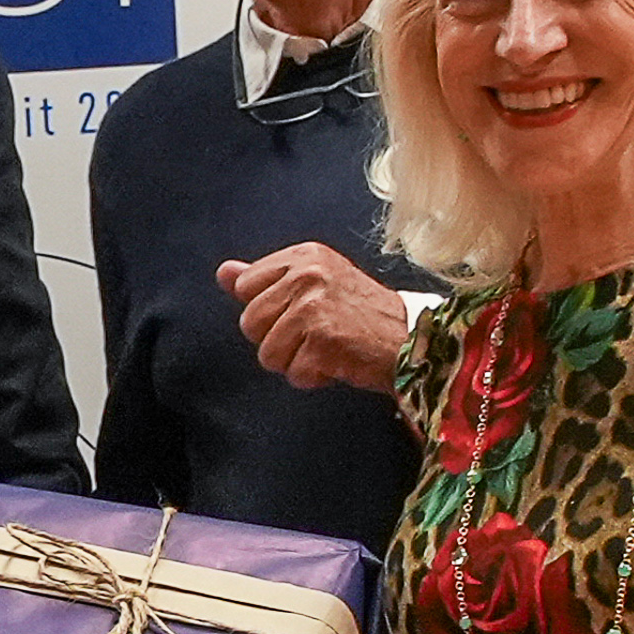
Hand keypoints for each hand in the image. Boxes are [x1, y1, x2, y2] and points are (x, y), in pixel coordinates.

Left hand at [221, 244, 425, 392]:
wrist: (410, 341)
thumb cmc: (361, 316)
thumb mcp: (313, 284)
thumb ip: (265, 278)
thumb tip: (224, 273)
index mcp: (304, 257)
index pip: (246, 287)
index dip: (268, 311)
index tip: (301, 312)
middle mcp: (308, 275)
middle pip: (250, 323)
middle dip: (278, 340)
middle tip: (316, 335)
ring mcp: (314, 306)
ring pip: (267, 354)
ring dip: (295, 362)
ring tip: (327, 349)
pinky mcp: (323, 339)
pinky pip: (292, 373)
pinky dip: (313, 377)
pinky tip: (337, 363)